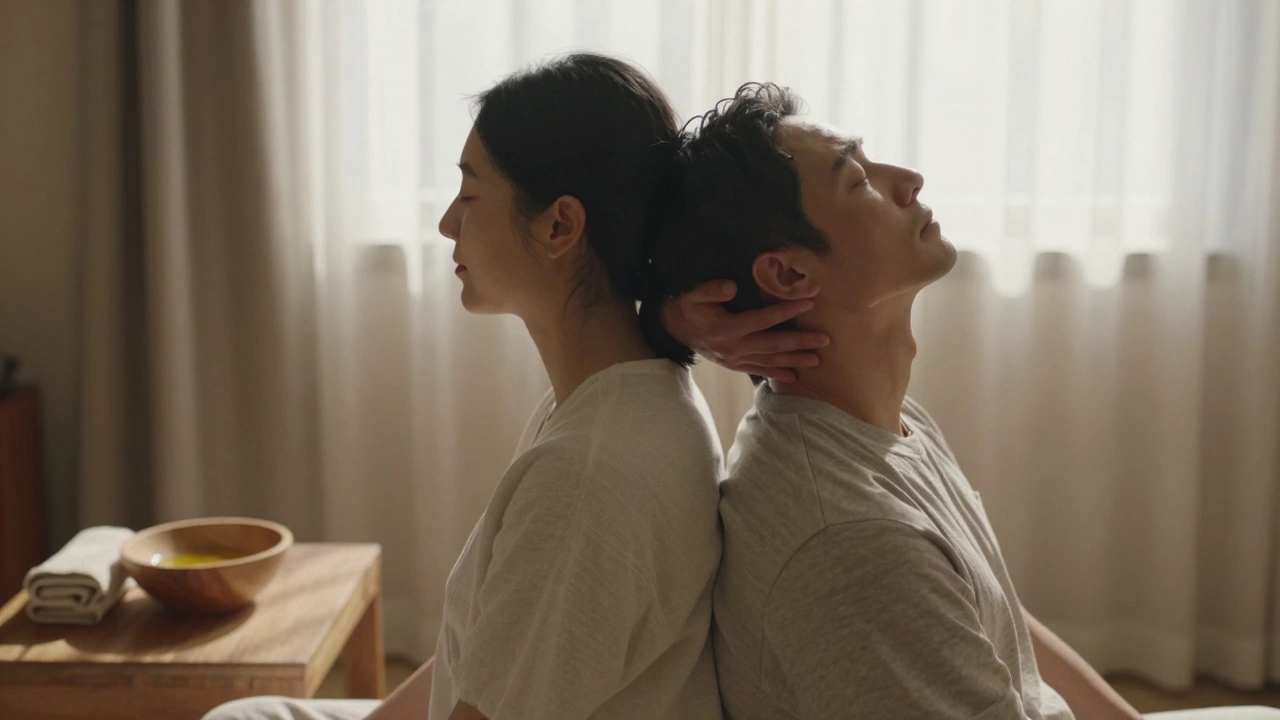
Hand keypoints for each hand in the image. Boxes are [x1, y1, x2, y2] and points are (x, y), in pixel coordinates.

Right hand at [661, 280, 828, 382]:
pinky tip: (795, 376)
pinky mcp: (735, 365)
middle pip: (773, 344)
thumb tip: (732, 287)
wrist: (674, 330)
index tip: (807, 304)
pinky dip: (777, 374)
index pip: (762, 319)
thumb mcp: (694, 295)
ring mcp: (735, 359)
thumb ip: (712, 290)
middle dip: (800, 342)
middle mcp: (734, 347)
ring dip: (794, 360)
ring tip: (817, 360)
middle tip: (824, 339)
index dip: (785, 311)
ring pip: (770, 360)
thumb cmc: (688, 307)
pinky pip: (759, 371)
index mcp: (727, 328)